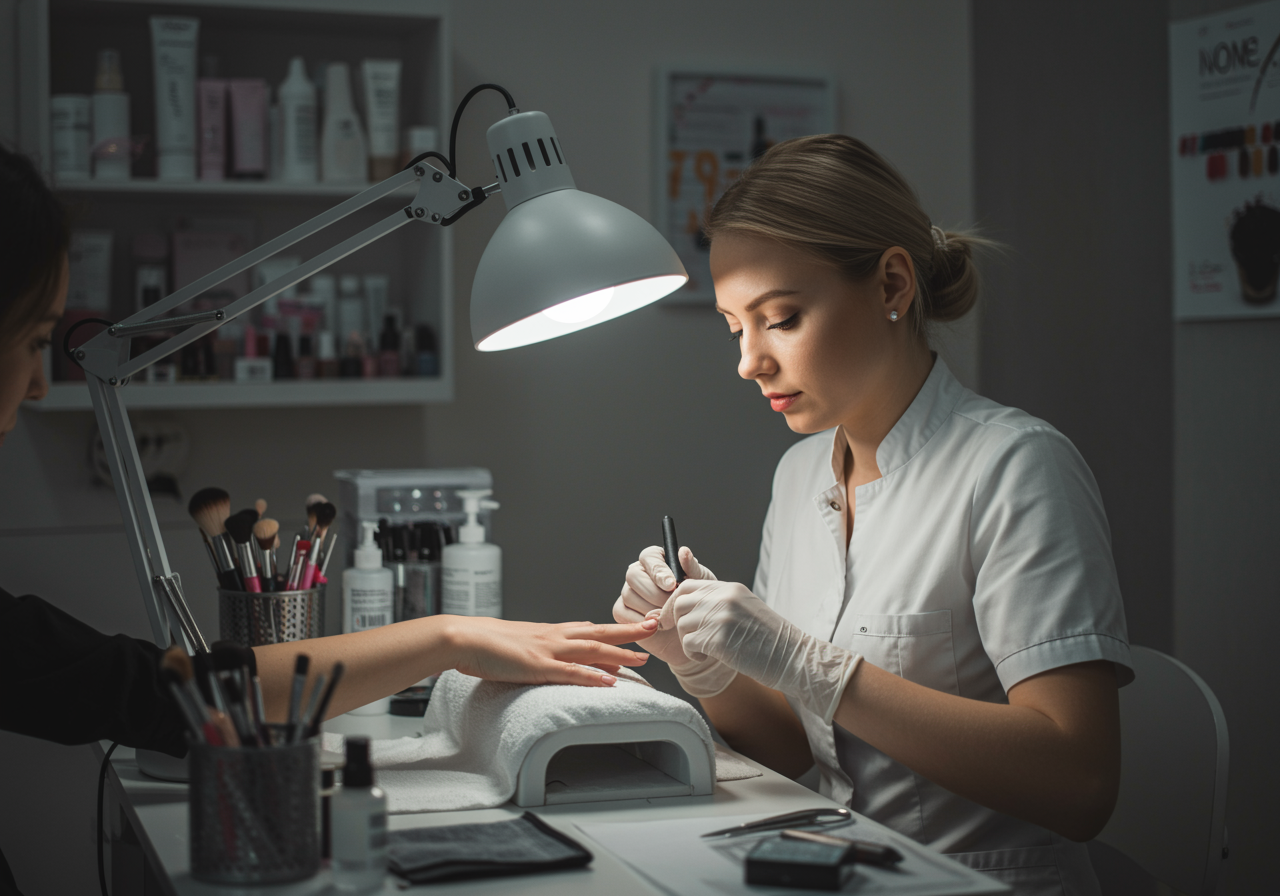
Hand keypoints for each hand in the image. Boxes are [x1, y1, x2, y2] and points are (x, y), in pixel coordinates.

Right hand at [447, 617, 655, 686]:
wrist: (464, 637)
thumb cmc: (488, 642)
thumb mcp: (522, 642)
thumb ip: (544, 647)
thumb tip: (560, 651)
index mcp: (551, 632)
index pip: (591, 629)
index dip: (617, 629)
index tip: (639, 627)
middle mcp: (555, 636)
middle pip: (601, 632)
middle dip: (631, 631)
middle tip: (656, 626)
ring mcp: (548, 650)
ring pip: (592, 649)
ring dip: (620, 653)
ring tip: (643, 658)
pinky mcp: (537, 665)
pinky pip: (569, 671)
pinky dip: (591, 675)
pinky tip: (609, 681)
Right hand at [613, 545, 735, 696]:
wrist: (689, 633)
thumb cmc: (694, 604)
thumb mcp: (699, 584)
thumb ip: (692, 568)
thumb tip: (683, 551)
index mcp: (657, 561)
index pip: (649, 557)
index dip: (658, 570)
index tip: (671, 585)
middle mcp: (639, 573)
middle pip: (633, 575)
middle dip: (654, 592)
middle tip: (671, 605)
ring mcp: (628, 592)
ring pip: (629, 595)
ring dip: (650, 608)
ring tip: (669, 617)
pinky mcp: (622, 611)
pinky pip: (622, 612)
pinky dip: (640, 621)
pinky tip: (657, 625)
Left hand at [661, 579, 861, 722]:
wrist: (791, 657)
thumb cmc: (769, 639)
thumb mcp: (744, 608)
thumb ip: (719, 602)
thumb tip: (687, 605)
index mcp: (730, 588)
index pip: (687, 585)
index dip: (674, 601)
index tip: (671, 616)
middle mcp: (724, 598)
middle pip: (679, 603)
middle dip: (676, 621)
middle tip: (687, 637)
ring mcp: (721, 617)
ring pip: (682, 625)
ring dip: (688, 640)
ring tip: (706, 649)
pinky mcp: (719, 639)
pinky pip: (688, 644)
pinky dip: (693, 654)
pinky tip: (709, 657)